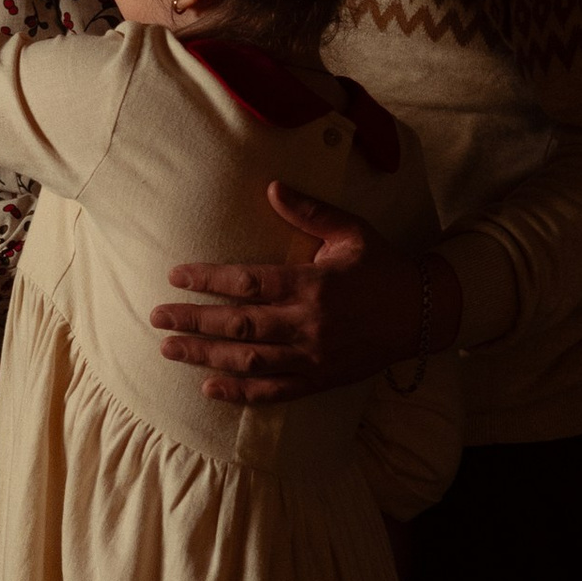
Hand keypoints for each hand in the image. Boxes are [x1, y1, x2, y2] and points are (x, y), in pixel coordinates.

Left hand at [149, 186, 460, 403]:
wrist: (424, 312)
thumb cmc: (383, 266)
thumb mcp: (351, 231)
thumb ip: (310, 211)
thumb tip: (272, 187)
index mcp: (313, 284)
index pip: (248, 282)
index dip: (208, 280)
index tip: (175, 277)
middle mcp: (308, 323)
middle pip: (239, 324)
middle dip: (193, 321)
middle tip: (157, 318)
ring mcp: (313, 357)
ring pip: (249, 361)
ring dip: (205, 357)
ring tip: (170, 350)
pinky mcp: (319, 379)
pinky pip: (274, 392)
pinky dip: (240, 393)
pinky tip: (209, 389)